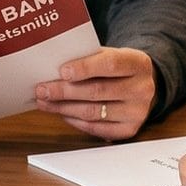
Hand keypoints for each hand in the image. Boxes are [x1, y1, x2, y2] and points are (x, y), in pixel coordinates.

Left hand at [35, 47, 155, 139]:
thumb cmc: (118, 68)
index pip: (111, 64)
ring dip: (64, 107)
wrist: (140, 85)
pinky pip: (96, 128)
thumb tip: (53, 68)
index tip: (62, 71)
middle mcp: (142, 89)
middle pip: (98, 91)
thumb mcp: (111, 54)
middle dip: (65, 91)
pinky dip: (74, 121)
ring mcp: (137, 112)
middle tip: (42, 89)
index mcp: (138, 63)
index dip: (85, 68)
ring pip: (93, 112)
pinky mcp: (129, 130)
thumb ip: (88, 58)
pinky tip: (62, 113)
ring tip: (45, 102)